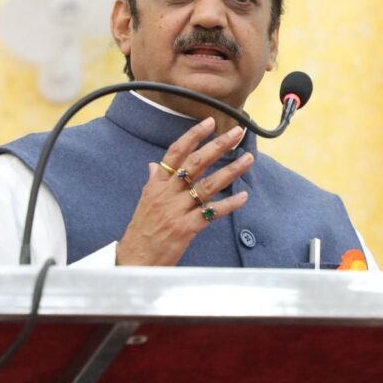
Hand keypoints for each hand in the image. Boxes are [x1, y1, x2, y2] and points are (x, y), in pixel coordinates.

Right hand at [116, 117, 252, 265]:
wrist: (134, 260)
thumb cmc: (141, 231)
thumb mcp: (144, 202)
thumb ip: (152, 181)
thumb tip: (153, 165)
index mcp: (156, 184)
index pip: (175, 152)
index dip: (193, 135)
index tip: (210, 122)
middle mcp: (167, 193)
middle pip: (195, 163)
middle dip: (218, 145)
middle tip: (237, 132)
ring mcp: (176, 210)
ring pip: (208, 185)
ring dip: (231, 170)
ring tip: (248, 158)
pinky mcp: (186, 228)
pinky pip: (211, 212)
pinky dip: (229, 204)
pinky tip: (243, 197)